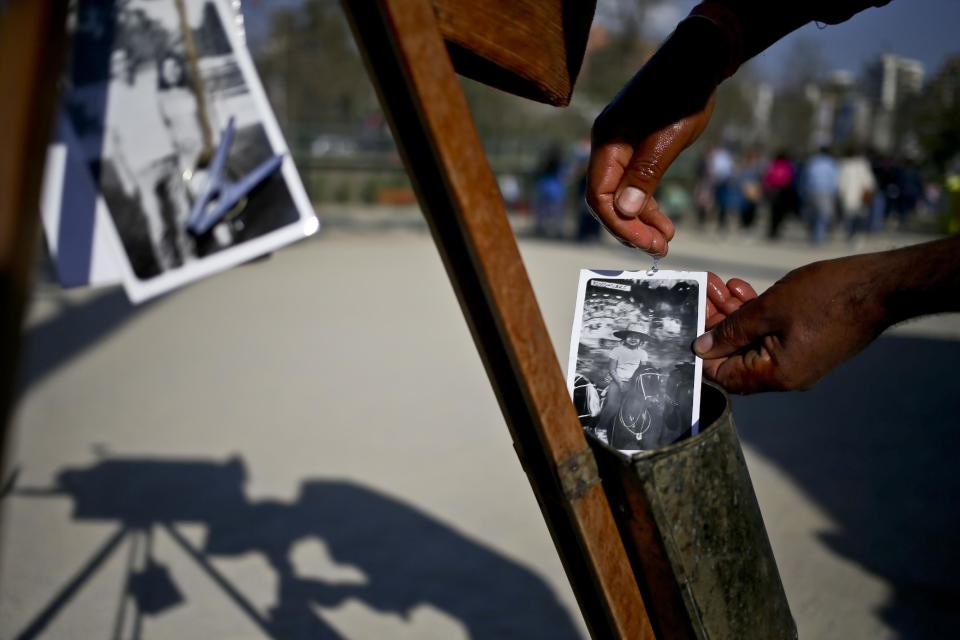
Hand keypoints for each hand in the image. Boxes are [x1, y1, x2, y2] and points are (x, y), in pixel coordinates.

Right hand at [587, 92, 713, 256]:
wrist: (698, 57)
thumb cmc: (683, 91)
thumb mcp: (668, 137)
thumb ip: (645, 173)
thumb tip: (626, 210)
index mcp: (607, 141)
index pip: (599, 196)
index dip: (620, 224)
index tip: (645, 243)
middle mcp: (607, 146)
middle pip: (607, 199)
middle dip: (630, 228)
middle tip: (658, 249)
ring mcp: (620, 146)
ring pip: (622, 194)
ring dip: (640, 220)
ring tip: (663, 241)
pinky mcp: (636, 147)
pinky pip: (634, 183)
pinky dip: (647, 204)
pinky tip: (663, 221)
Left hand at [695, 256, 889, 392]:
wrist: (882, 286)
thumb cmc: (827, 296)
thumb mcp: (769, 309)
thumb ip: (731, 330)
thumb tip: (701, 348)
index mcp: (776, 375)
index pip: (723, 375)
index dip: (702, 350)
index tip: (689, 322)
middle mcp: (786, 375)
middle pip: (735, 356)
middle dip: (716, 324)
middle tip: (704, 293)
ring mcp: (798, 360)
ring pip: (752, 341)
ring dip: (734, 314)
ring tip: (721, 285)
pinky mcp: (808, 344)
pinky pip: (772, 334)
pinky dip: (757, 314)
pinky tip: (743, 289)